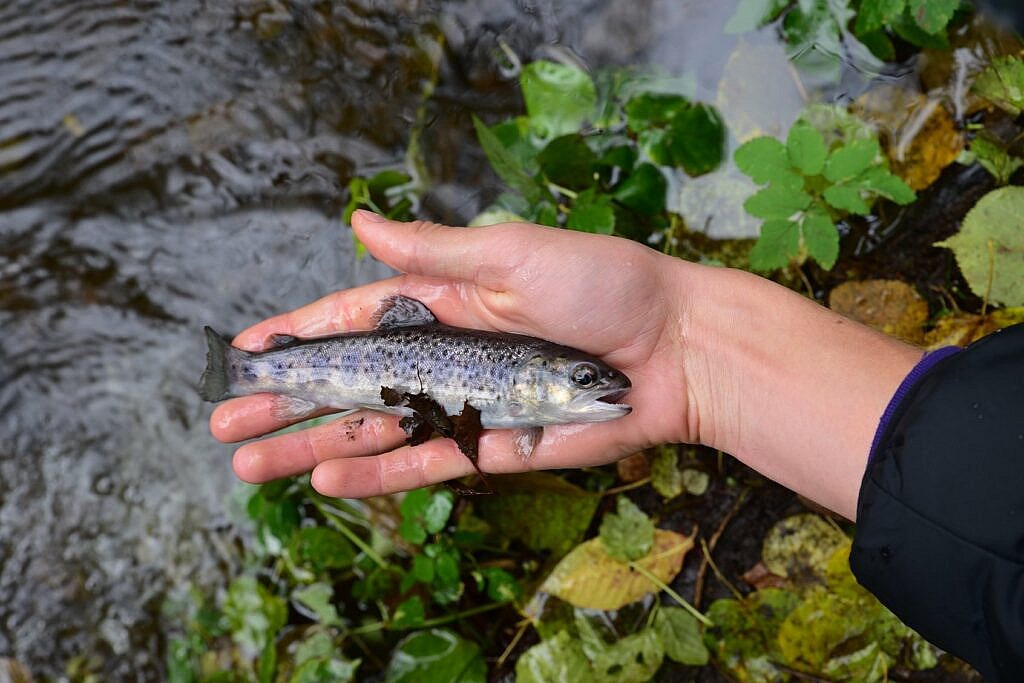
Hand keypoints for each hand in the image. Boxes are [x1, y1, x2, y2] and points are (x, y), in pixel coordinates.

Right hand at [210, 211, 696, 497]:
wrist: (677, 350)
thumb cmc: (606, 285)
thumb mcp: (515, 254)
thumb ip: (435, 252)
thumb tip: (359, 223)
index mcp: (445, 300)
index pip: (354, 319)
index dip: (299, 333)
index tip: (248, 346)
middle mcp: (447, 355)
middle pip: (350, 383)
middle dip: (287, 401)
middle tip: (225, 419)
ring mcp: (466, 404)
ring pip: (375, 430)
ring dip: (312, 445)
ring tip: (249, 461)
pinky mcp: (493, 445)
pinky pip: (426, 463)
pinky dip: (377, 474)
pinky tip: (326, 477)